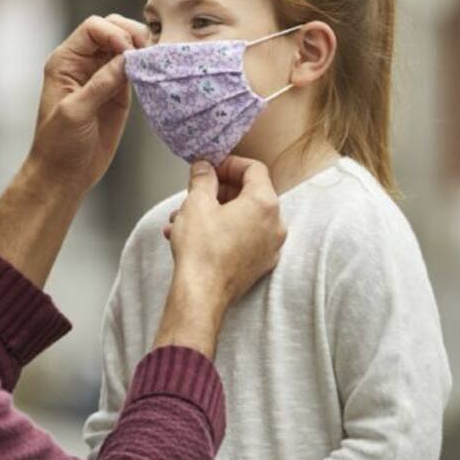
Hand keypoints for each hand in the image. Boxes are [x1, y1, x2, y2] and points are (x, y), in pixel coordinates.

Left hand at [28, 14, 149, 191]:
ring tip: (153, 61)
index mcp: (65, 62)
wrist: (65, 174)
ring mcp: (102, 76)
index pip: (93, 28)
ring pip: (126, 47)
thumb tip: (127, 58)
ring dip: (141, 49)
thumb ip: (100, 84)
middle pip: (112, 30)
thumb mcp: (75, 112)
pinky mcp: (118, 92)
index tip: (127, 50)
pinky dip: (145, 67)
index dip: (113, 32)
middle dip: (131, 35)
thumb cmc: (58, 145)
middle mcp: (83, 64)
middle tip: (145, 52)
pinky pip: (134, 69)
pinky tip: (153, 73)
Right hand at [168, 156, 284, 307]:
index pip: (254, 169)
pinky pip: (244, 238)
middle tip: (197, 192)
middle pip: (250, 193)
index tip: (211, 169)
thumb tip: (204, 168)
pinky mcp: (261, 264)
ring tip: (185, 218)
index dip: (229, 164)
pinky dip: (224, 231)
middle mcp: (275, 225)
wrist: (201, 295)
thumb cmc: (202, 251)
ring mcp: (271, 247)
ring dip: (216, 212)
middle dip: (219, 190)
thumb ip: (203, 178)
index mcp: (264, 204)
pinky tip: (196, 236)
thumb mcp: (196, 204)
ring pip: (244, 217)